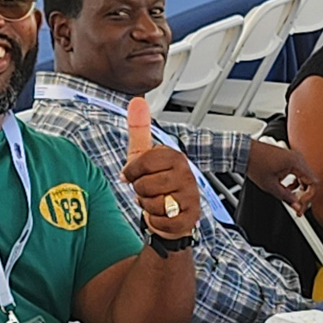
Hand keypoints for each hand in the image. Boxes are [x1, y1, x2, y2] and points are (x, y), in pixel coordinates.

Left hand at [121, 97, 200, 238]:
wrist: (171, 212)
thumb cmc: (155, 182)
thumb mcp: (143, 155)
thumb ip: (139, 129)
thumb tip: (137, 101)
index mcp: (175, 157)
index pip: (143, 162)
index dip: (132, 171)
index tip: (132, 174)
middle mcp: (186, 174)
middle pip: (145, 185)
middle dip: (140, 191)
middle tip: (148, 189)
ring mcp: (190, 196)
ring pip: (152, 204)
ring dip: (147, 206)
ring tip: (155, 201)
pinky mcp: (190, 217)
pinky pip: (161, 221)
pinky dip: (155, 222)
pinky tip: (161, 215)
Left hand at [246, 139, 314, 213]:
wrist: (245, 152)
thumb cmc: (255, 164)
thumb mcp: (270, 186)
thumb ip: (286, 197)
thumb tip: (296, 206)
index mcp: (296, 163)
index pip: (313, 183)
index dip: (308, 197)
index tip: (300, 205)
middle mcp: (297, 158)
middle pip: (310, 181)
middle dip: (304, 195)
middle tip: (296, 206)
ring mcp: (293, 157)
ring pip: (304, 177)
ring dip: (299, 189)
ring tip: (289, 197)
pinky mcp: (289, 159)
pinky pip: (298, 173)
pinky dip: (295, 182)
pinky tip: (286, 188)